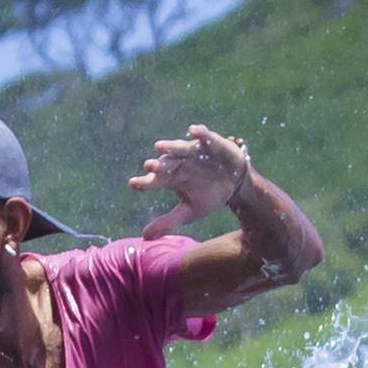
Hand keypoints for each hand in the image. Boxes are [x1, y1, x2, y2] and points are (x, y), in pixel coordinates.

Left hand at [127, 123, 254, 229]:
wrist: (235, 185)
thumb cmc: (209, 196)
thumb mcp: (190, 212)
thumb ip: (168, 222)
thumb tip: (144, 237)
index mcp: (173, 179)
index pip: (155, 180)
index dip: (144, 182)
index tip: (133, 184)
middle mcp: (180, 164)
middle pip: (166, 163)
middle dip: (158, 165)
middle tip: (149, 166)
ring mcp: (194, 152)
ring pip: (180, 148)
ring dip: (170, 147)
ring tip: (159, 147)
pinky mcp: (211, 144)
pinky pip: (204, 136)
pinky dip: (200, 133)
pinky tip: (193, 131)